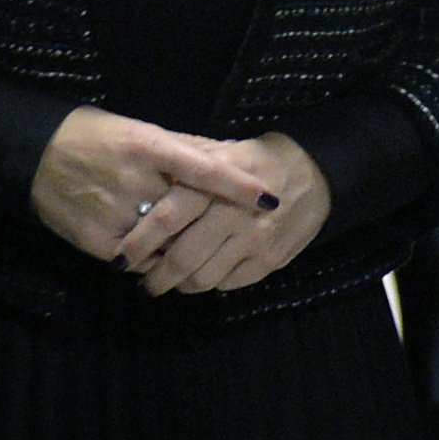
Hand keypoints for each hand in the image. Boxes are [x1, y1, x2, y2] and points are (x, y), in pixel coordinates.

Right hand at [28, 107, 274, 263]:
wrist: (33, 154)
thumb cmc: (94, 136)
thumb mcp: (138, 130)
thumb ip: (183, 146)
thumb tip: (230, 154)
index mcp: (147, 146)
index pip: (203, 168)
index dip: (238, 185)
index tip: (269, 199)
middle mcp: (132, 179)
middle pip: (188, 213)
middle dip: (212, 226)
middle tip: (235, 232)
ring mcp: (112, 212)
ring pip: (166, 243)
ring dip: (183, 248)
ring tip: (191, 247)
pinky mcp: (94, 240)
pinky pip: (137, 262)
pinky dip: (152, 261)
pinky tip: (154, 255)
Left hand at [115, 133, 327, 295]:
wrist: (316, 172)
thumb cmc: (257, 160)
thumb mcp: (220, 152)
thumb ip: (184, 170)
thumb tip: (138, 193)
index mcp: (214, 182)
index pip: (167, 216)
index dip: (139, 242)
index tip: (122, 258)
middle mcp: (232, 212)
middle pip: (182, 257)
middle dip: (156, 277)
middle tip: (145, 282)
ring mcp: (254, 239)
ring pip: (204, 278)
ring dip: (181, 286)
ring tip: (173, 282)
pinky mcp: (270, 260)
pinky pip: (229, 284)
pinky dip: (211, 284)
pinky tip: (206, 274)